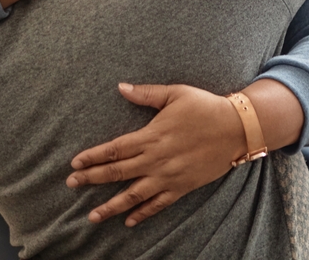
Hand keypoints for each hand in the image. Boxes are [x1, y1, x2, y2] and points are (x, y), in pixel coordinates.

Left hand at [67, 83, 246, 226]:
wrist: (236, 128)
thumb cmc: (206, 107)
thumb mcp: (176, 93)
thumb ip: (146, 94)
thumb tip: (121, 87)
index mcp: (152, 135)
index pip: (115, 149)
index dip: (93, 157)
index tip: (75, 163)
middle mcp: (157, 159)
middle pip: (118, 172)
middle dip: (93, 179)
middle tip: (72, 184)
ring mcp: (169, 175)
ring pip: (134, 194)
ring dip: (111, 206)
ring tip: (92, 216)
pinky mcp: (182, 186)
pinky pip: (159, 203)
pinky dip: (143, 213)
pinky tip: (129, 221)